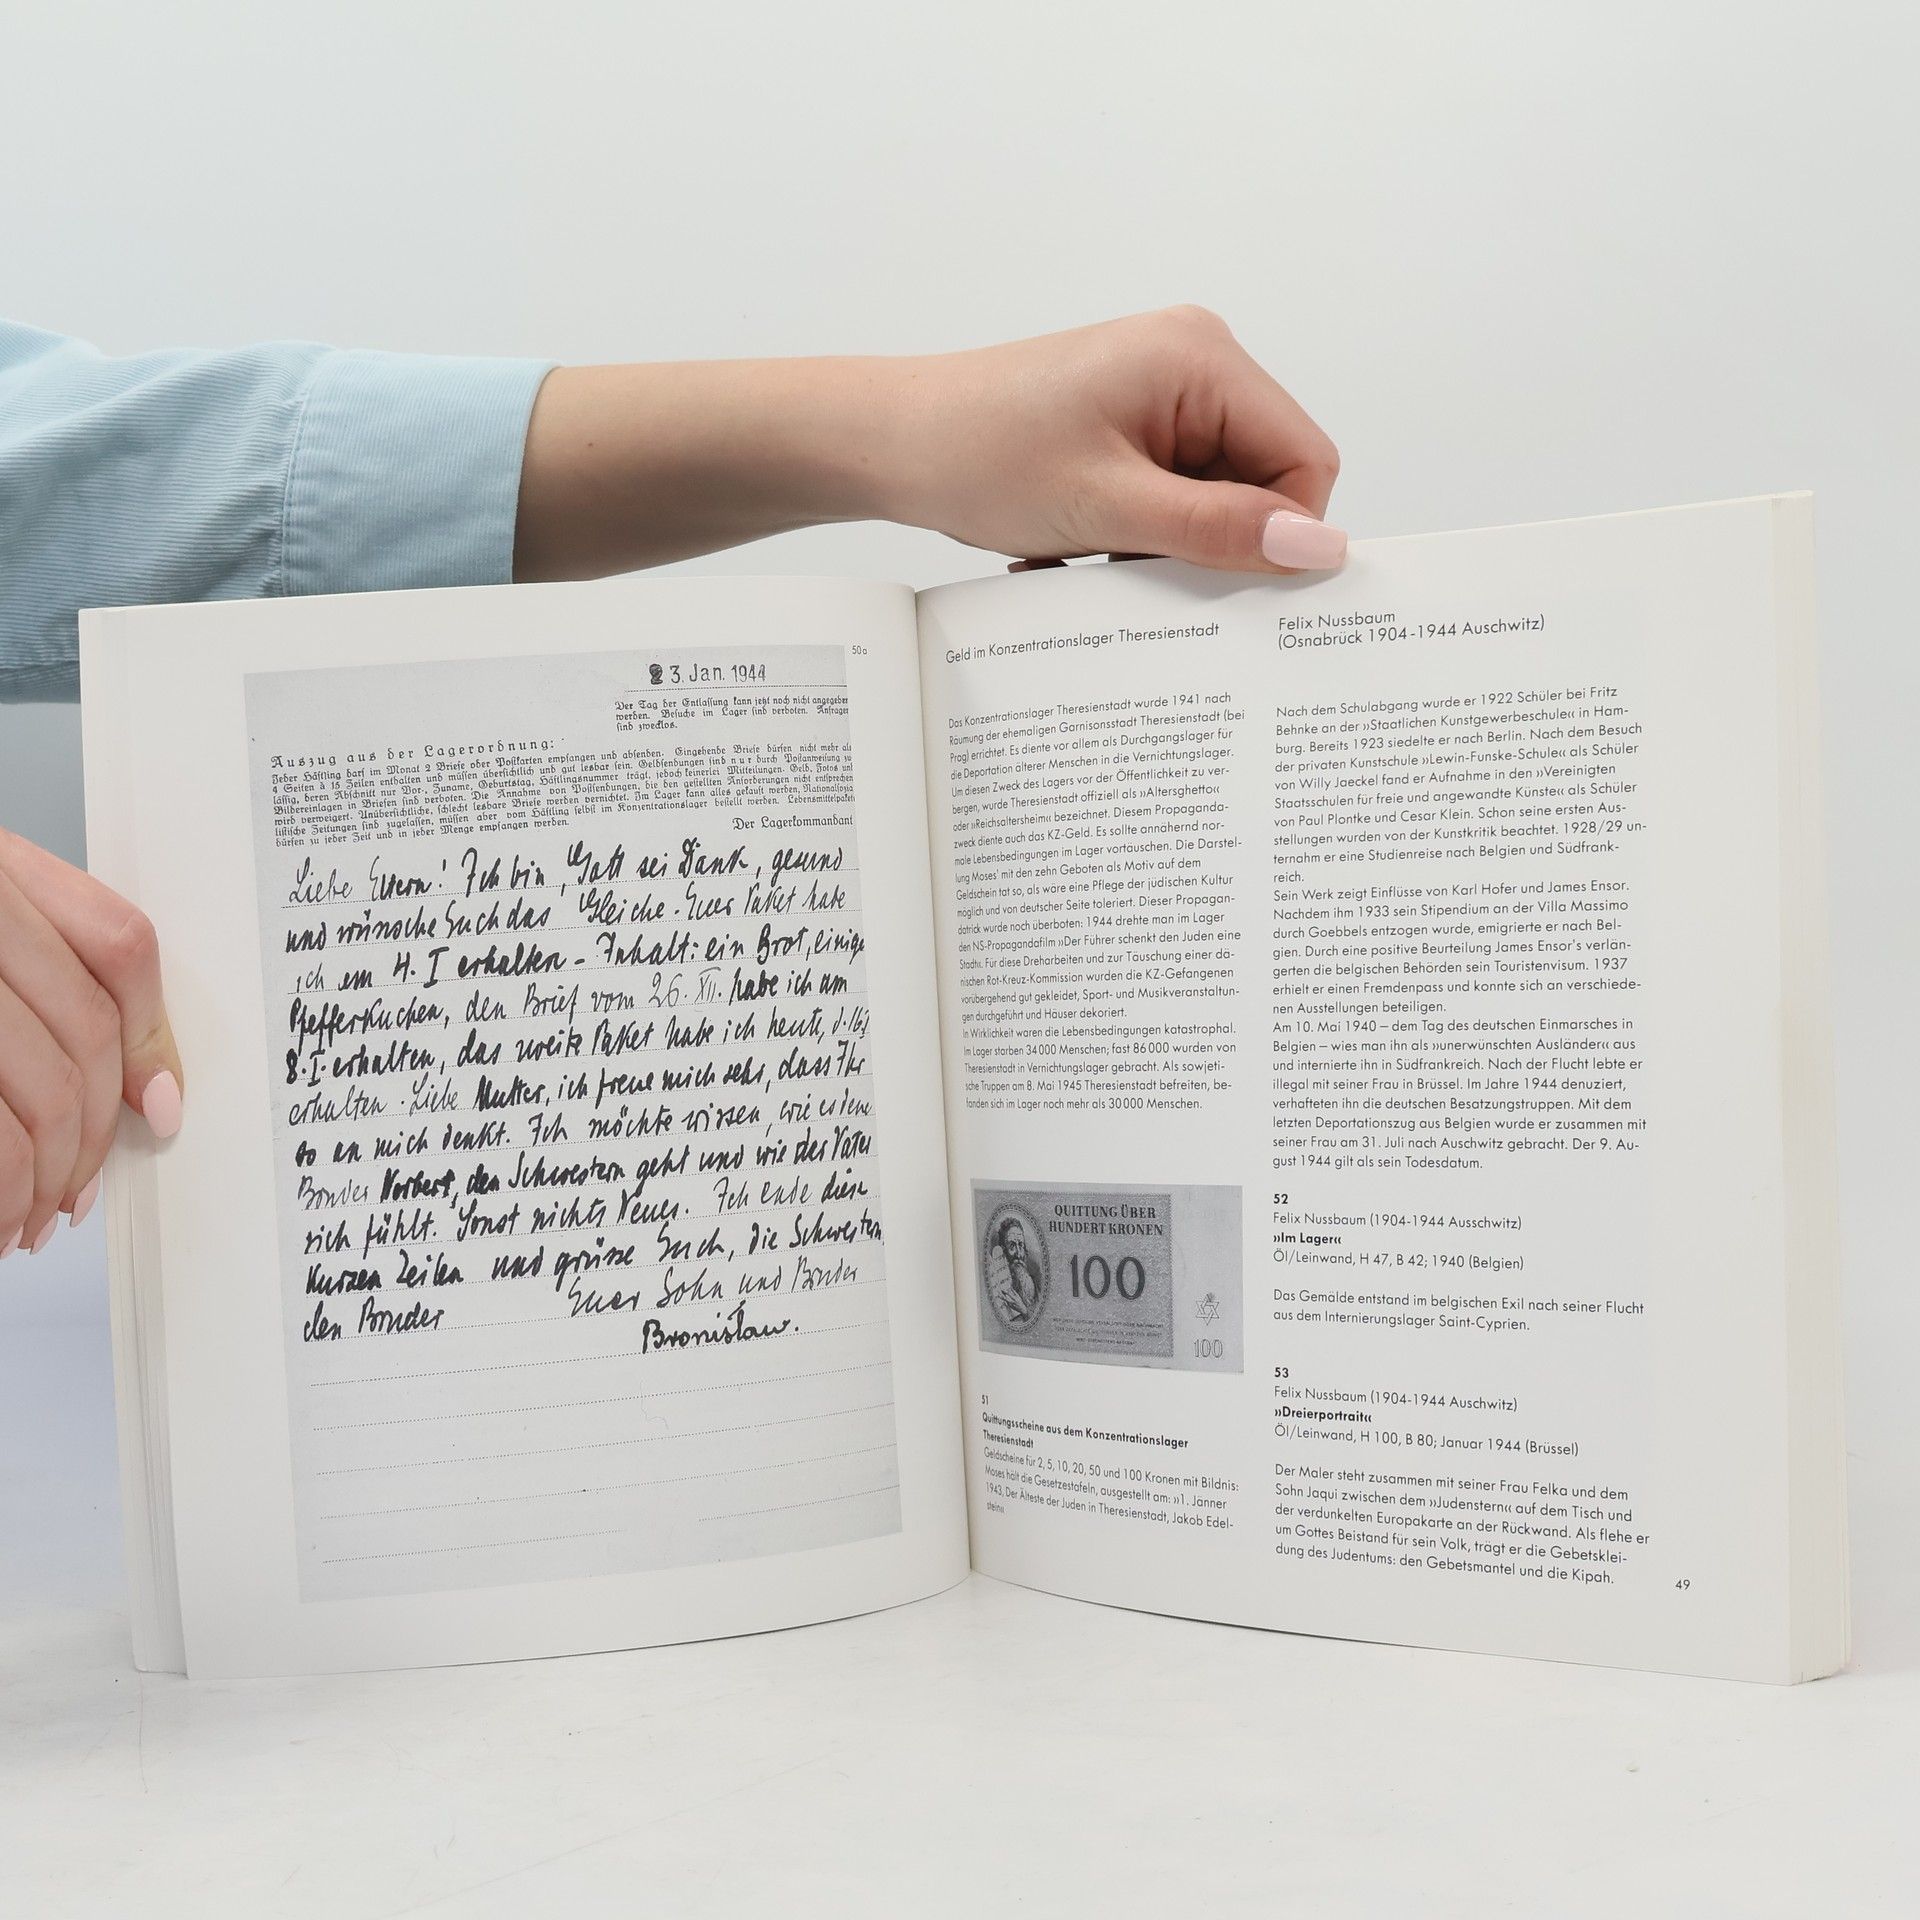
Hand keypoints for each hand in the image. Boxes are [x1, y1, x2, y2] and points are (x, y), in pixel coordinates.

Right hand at [0, 829, 181, 1257]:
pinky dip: (0, 1190)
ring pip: (38, 1091)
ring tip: (27, 1216)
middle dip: (90, 1131)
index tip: (155, 1103)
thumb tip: (143, 1088)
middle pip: (81, 1033)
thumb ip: (42, 975)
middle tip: (72, 1189)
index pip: (117, 943)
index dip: (148, 1037)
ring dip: (44, 1175)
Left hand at [877, 306, 1344, 573]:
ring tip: (1092, 548)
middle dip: (1210, 538)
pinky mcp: (1130, 422)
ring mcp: (1160, 392)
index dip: (1279, 533)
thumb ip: (1220, 529)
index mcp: (1202, 357)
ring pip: (1213, 497)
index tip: (1223, 581)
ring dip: (1163, 542)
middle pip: (1261, 479)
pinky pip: (1171, 494)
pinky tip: (1080, 540)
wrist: (889, 443)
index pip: (1304, 458)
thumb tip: (1318, 549)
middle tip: (1135, 564)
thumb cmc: (980, 454)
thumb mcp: (1109, 508)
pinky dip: (1134, 532)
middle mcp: (1193, 361)